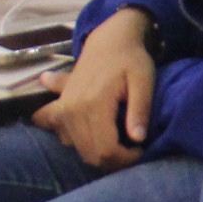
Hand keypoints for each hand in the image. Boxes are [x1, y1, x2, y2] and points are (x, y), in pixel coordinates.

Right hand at [34, 8, 156, 170]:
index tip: (141, 151)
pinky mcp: (58, 109)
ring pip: (78, 149)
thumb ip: (140, 108)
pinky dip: (79, 142)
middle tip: (133, 149)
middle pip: (91, 154)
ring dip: (99, 153)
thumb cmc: (131, 60)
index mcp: (93, 104)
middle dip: (114, 160)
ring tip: (120, 141)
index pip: (106, 150)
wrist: (108, 41)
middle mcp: (72, 110)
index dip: (126, 159)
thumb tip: (138, 138)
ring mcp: (62, 110)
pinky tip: (94, 133)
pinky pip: (63, 137)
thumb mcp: (144, 80)